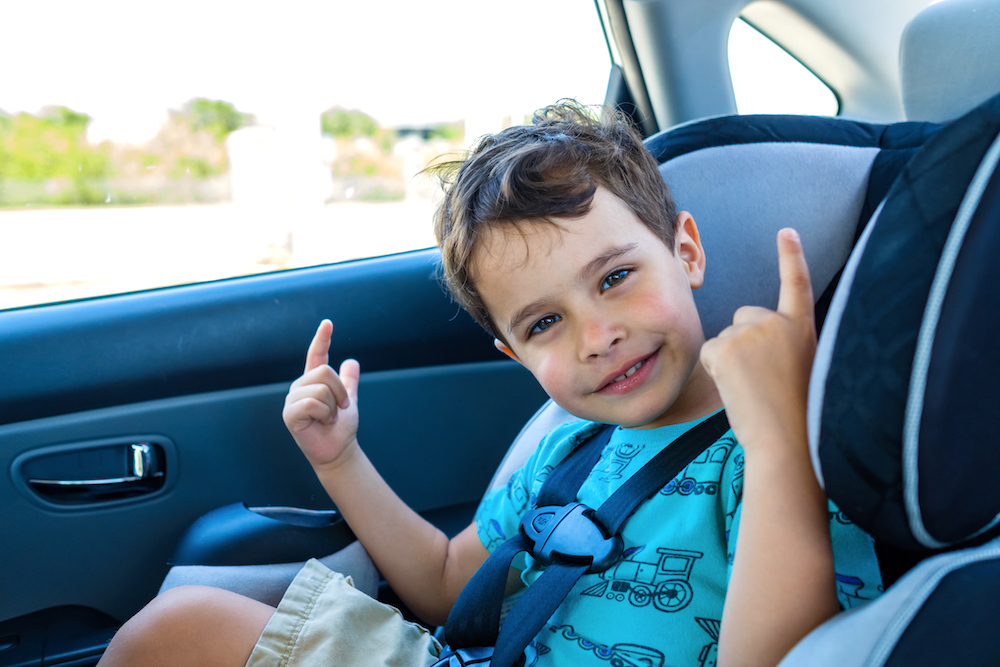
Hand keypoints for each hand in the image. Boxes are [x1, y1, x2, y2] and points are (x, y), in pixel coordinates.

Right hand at [282, 319, 360, 469]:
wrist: (339, 451)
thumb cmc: (341, 428)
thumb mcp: (349, 401)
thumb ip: (348, 382)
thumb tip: (352, 361)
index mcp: (313, 382)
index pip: (316, 355)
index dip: (322, 339)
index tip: (328, 323)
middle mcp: (300, 387)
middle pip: (324, 371)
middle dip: (340, 392)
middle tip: (340, 409)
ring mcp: (292, 400)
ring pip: (321, 389)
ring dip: (333, 407)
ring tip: (328, 418)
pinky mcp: (289, 415)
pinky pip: (312, 403)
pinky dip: (324, 414)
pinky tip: (321, 423)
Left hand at [699, 229, 815, 453]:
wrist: (790, 440)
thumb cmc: (797, 417)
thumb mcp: (801, 368)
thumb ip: (782, 346)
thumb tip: (751, 347)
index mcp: (803, 328)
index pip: (797, 284)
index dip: (792, 257)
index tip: (787, 232)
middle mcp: (778, 322)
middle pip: (744, 319)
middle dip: (744, 345)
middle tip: (763, 381)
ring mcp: (751, 331)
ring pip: (725, 339)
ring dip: (731, 362)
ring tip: (755, 389)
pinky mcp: (726, 346)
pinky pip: (709, 353)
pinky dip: (716, 371)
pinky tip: (738, 388)